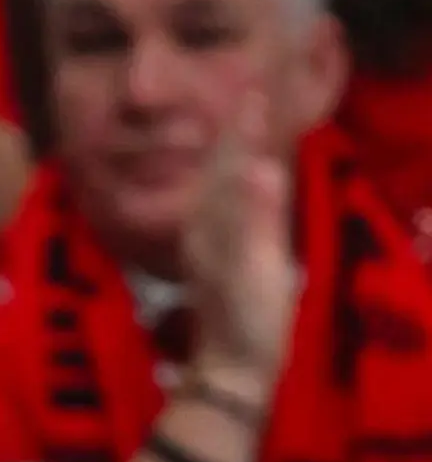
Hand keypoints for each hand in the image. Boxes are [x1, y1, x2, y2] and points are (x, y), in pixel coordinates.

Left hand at [184, 94, 297, 405]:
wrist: (229, 369)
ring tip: (248, 132)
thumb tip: (257, 167)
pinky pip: (226, 211)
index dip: (243, 128)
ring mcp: (209, 246)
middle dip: (237, 134)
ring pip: (220, 188)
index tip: (254, 92)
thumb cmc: (248, 320)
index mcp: (213, 222)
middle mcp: (204, 228)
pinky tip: (241, 193)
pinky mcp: (220, 263)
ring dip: (234, 157)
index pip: (228, 162)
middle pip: (219, 169)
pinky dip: (236, 190)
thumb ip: (255, 217)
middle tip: (254, 99)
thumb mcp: (257, 267)